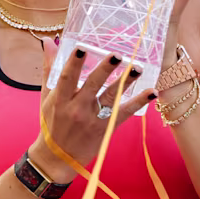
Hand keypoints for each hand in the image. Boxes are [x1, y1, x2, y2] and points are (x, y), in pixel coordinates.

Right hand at [29, 44, 155, 183]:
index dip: (74, 64)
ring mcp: (93, 119)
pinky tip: (152, 92)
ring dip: (126, 82)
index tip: (82, 48)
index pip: (67, 78)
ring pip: (110, 98)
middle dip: (104, 70)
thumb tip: (49, 41)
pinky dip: (139, 102)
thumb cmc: (51, 123)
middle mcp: (77, 109)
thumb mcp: (47, 96)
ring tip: (138, 67)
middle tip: (117, 54)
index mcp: (60, 99)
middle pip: (92, 86)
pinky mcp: (106, 128)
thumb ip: (50, 68)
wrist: (57, 157)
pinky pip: (125, 113)